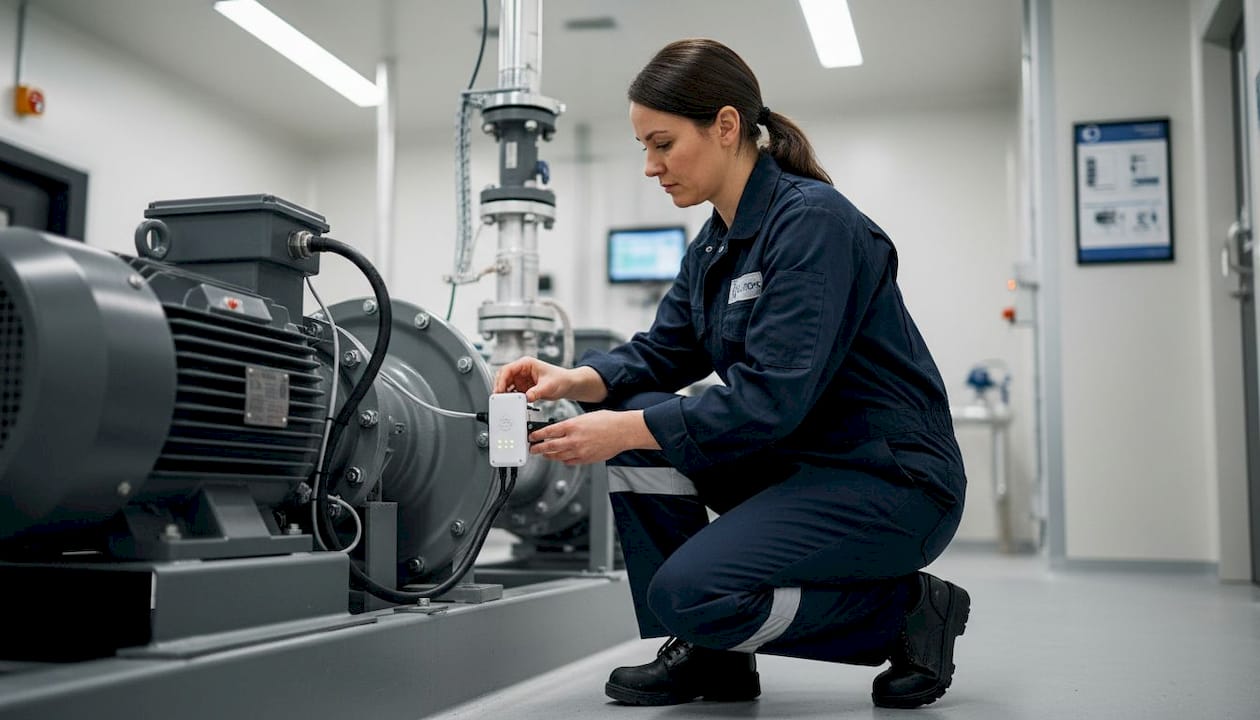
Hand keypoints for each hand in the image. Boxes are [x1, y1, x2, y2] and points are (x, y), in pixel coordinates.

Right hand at [493, 357, 607, 402]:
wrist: (568, 385)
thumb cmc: (561, 379)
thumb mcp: (548, 386)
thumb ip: (536, 392)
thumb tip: (526, 398)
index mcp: (527, 364)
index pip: (508, 369)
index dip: (501, 380)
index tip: (499, 390)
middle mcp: (523, 370)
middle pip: (504, 377)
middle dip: (500, 387)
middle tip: (498, 398)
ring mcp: (522, 379)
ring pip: (507, 385)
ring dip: (504, 393)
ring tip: (504, 402)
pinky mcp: (524, 387)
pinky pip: (513, 392)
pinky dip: (511, 397)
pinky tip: (512, 403)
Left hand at [529, 410, 657, 464]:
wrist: (623, 431)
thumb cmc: (607, 421)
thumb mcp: (584, 417)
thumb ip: (570, 425)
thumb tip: (559, 430)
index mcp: (572, 426)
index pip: (548, 432)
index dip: (537, 435)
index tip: (532, 437)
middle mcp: (574, 440)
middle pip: (549, 447)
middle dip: (538, 448)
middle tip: (533, 449)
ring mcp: (579, 451)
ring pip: (558, 456)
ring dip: (549, 455)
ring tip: (544, 454)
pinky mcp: (586, 459)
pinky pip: (569, 462)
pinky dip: (563, 460)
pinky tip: (561, 458)